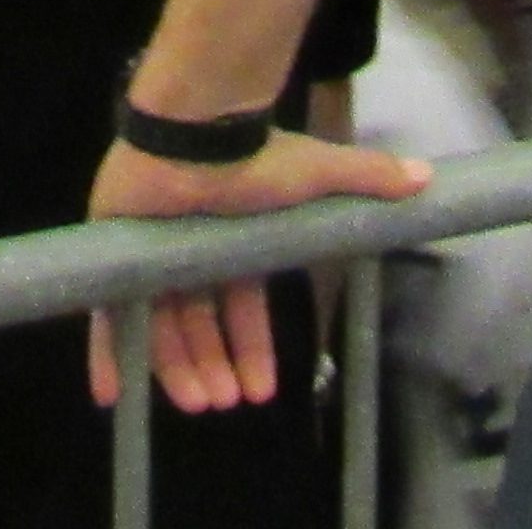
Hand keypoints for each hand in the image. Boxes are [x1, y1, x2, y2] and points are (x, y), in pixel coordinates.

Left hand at [83, 129, 432, 413]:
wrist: (198, 127)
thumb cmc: (256, 154)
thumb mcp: (320, 175)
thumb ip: (369, 178)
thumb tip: (425, 176)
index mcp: (231, 240)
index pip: (240, 306)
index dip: (250, 347)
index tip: (262, 389)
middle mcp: (189, 249)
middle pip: (198, 323)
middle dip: (214, 365)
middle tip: (225, 403)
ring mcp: (149, 251)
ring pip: (159, 327)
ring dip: (177, 369)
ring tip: (199, 402)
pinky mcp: (115, 252)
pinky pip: (106, 313)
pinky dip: (107, 356)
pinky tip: (111, 395)